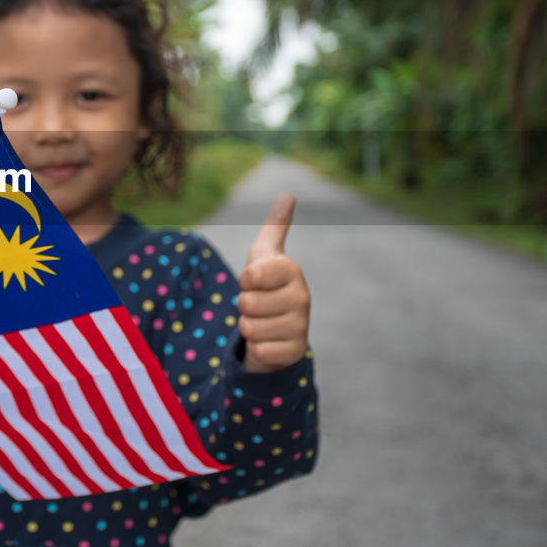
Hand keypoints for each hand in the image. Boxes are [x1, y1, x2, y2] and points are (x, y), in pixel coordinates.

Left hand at [236, 192, 310, 372]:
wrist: (279, 327)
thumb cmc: (267, 285)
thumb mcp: (264, 255)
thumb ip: (274, 226)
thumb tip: (288, 194)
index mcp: (291, 271)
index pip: (252, 274)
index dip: (244, 280)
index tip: (253, 280)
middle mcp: (302, 297)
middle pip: (246, 303)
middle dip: (244, 306)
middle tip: (258, 304)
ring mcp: (301, 326)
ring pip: (250, 328)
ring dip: (249, 327)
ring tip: (262, 321)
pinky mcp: (295, 352)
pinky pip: (259, 350)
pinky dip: (256, 348)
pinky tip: (268, 341)